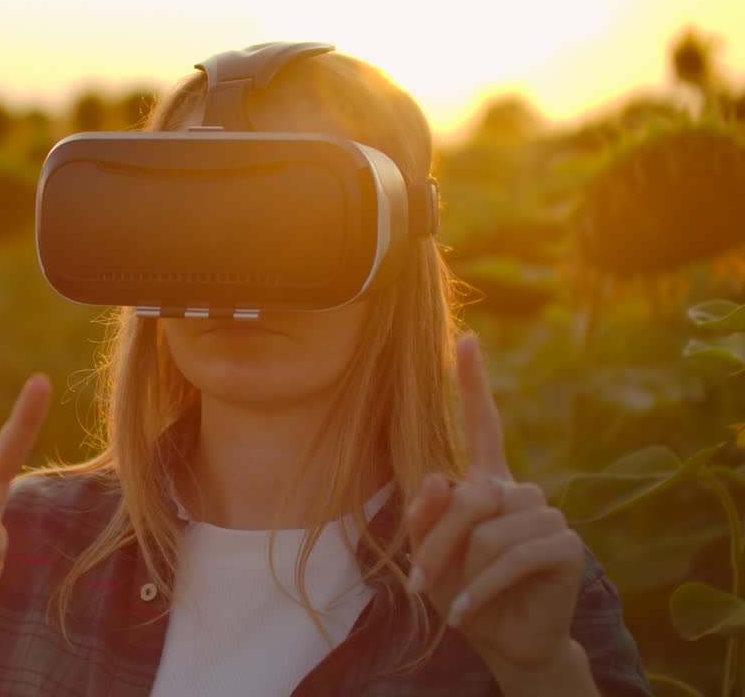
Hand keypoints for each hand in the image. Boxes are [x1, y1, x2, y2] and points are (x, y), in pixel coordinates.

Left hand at [406, 335, 585, 675]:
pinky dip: (483, 588)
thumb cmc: (463, 592)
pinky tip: (466, 613)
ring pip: (489, 531)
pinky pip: (513, 557)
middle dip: (437, 543)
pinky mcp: (565, 547)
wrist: (505, 641)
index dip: (474, 383)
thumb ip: (426, 517)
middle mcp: (521, 492)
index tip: (465, 340)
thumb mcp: (429, 555)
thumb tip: (440, 478)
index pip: (484, 425)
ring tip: (454, 602)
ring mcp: (547, 516)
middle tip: (416, 584)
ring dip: (461, 570)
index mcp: (489, 484)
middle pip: (471, 498)